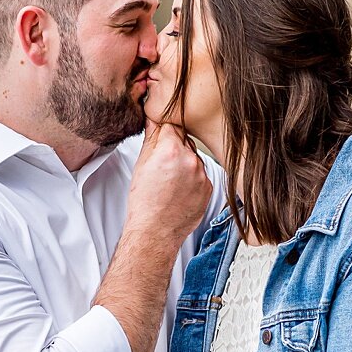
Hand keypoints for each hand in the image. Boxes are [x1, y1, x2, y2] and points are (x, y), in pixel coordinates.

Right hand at [125, 119, 211, 246]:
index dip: (163, 134)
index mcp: (171, 150)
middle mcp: (190, 160)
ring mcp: (202, 174)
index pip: (171, 126)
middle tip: (162, 166)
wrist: (156, 230)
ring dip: (185, 163)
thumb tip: (153, 121)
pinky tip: (179, 190)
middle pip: (184, 141)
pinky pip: (201, 174)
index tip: (159, 142)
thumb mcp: (141, 165)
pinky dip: (192, 178)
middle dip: (174, 148)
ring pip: (194, 158)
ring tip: (170, 181)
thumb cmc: (145, 202)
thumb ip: (151, 139)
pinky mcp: (209, 187)